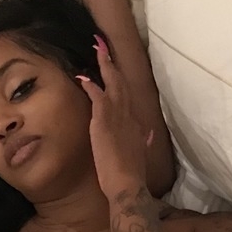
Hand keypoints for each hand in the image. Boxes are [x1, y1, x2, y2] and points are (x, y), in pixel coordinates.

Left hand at [78, 38, 152, 199]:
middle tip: (103, 45)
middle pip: (121, 82)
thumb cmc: (132, 175)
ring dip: (104, 64)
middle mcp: (128, 115)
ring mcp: (117, 116)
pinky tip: (83, 76)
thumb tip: (148, 135)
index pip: (127, 96)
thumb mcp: (140, 155)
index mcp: (135, 123)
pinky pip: (97, 97)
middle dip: (112, 63)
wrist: (129, 185)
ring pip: (112, 83)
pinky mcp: (104, 122)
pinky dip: (91, 85)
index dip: (120, 81)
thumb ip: (143, 142)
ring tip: (97, 48)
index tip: (114, 69)